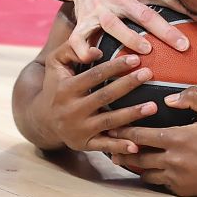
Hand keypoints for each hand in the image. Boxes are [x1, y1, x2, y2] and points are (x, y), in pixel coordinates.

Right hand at [29, 40, 158, 153]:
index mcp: (66, 89)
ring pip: (109, 122)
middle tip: (149, 74)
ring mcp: (78, 129)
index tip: (136, 58)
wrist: (42, 120)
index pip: (94, 75)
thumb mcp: (56, 64)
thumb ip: (72, 49)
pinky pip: (104, 146)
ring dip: (132, 115)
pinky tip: (137, 145)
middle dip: (128, 84)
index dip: (115, 66)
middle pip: (105, 96)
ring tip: (153, 106)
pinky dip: (120, 146)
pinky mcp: (84, 144)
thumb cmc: (57, 85)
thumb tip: (96, 50)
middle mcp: (71, 110)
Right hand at [52, 0, 196, 62]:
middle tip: (184, 46)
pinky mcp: (84, 19)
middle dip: (166, 31)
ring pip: (115, 25)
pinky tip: (94, 59)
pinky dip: (83, 50)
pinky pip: (79, 37)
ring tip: (146, 51)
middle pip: (146, 15)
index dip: (187, 9)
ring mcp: (101, 8)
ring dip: (130, 39)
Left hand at [109, 87, 196, 196]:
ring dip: (135, 165)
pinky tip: (150, 170)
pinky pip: (159, 184)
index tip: (112, 128)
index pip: (139, 136)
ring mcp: (176, 178)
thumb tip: (169, 98)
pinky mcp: (182, 191)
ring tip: (125, 158)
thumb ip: (193, 97)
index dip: (123, 132)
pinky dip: (153, 176)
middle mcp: (173, 160)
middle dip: (121, 151)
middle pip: (136, 156)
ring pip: (145, 173)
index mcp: (177, 139)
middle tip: (110, 146)